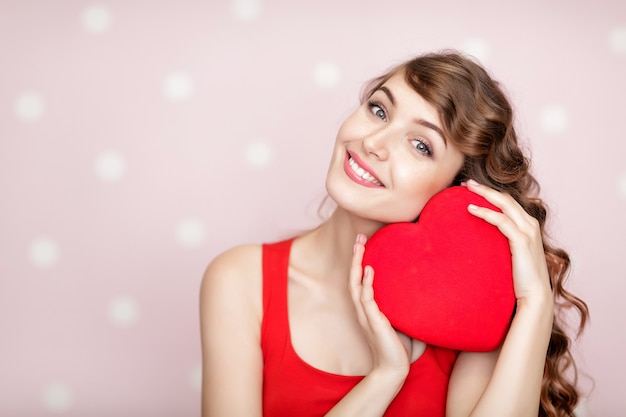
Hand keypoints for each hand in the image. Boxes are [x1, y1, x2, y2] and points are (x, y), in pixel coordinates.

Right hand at [350, 234, 423, 377]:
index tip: (363, 244)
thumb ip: (406, 307)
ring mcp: (366, 315)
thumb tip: (424, 292)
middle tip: (359, 238)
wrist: (394, 369)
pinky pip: (367, 300)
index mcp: (368, 309)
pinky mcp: (373, 322)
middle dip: (356, 257)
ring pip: (356, 285)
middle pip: (354, 278)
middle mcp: (363, 310)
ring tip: (360, 247)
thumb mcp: (403, 322)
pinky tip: (370, 270)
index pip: (359, 281)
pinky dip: (367, 284)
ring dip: (357, 264)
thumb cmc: (399, 349)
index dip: (360, 262)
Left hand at [465, 180, 552, 305]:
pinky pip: (501, 221)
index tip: (473, 189)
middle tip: (467, 182)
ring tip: (466, 189)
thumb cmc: (520, 277)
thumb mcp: (510, 254)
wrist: (534, 296)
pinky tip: (471, 209)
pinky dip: (485, 213)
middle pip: (506, 198)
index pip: (509, 202)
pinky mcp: (522, 241)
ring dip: (484, 194)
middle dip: (486, 188)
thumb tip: (482, 240)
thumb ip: (502, 243)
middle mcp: (530, 224)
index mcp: (528, 226)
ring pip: (504, 204)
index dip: (491, 193)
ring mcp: (528, 232)